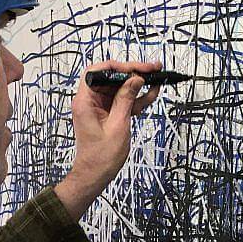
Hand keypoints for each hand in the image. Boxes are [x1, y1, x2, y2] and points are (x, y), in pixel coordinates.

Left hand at [55, 59, 161, 220]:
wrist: (95, 176)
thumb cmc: (101, 157)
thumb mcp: (118, 125)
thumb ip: (126, 99)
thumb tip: (135, 78)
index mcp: (85, 101)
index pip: (98, 71)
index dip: (118, 66)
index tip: (137, 68)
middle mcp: (89, 100)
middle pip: (111, 77)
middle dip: (133, 72)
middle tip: (153, 69)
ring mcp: (99, 107)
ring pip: (119, 88)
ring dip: (138, 85)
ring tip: (157, 79)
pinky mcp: (107, 114)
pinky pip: (123, 100)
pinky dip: (136, 98)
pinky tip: (152, 93)